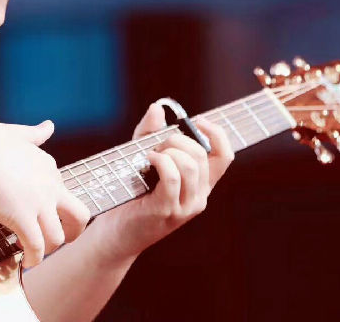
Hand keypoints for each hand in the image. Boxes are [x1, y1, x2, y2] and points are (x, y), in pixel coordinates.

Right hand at [0, 111, 89, 266]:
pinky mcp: (23, 219)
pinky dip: (34, 259)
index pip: (61, 190)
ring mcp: (39, 204)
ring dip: (49, 249)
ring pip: (58, 237)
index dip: (53, 205)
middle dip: (74, 231)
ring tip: (36, 253)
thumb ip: (34, 134)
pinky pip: (37, 247)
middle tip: (61, 239)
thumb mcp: (16, 133)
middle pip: (80, 215)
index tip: (39, 212)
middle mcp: (50, 186)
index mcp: (48, 166)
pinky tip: (25, 263)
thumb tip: (50, 126)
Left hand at [85, 102, 234, 261]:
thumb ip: (150, 132)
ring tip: (150, 153)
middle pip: (202, 155)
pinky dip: (160, 161)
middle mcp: (199, 197)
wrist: (115, 232)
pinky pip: (172, 177)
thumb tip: (158, 108)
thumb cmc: (130, 193)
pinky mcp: (166, 210)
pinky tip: (146, 160)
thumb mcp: (142, 157)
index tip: (197, 121)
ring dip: (168, 150)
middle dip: (179, 139)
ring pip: (190, 165)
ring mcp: (185, 206)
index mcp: (200, 184)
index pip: (224, 156)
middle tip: (157, 142)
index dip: (216, 134)